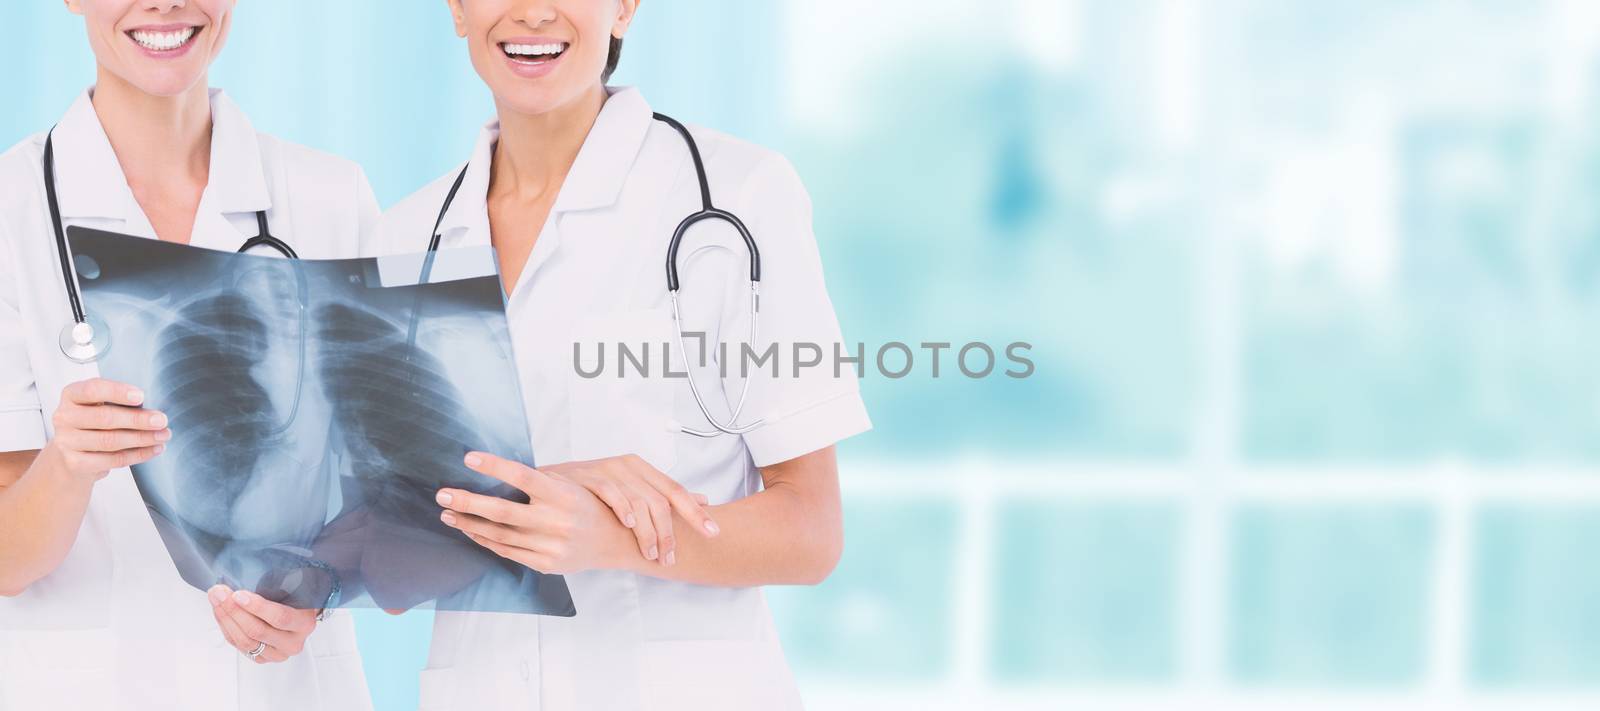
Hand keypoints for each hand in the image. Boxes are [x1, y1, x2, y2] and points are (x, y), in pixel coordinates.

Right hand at [45, 378, 168, 480]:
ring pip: (110, 441)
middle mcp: (64, 417)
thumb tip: (153, 412)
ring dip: (142, 438)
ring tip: (163, 435)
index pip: (92, 390)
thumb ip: (119, 403)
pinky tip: (154, 449)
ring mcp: (66, 441)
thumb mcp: (100, 406)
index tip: (141, 396)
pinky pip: (112, 459)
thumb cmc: (93, 423)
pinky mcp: (75, 463)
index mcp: (71, 395)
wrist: (70, 455)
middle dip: (138, 419)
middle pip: (104, 418)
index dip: (117, 392)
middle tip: (162, 420)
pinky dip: (137, 454)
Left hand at [208, 585, 318, 663]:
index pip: (280, 617)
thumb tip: (243, 578)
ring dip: (226, 619)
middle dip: (234, 611)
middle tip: (219, 593)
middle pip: (258, 631)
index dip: (257, 607)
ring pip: (245, 641)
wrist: (298, 616)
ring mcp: (277, 654)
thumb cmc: (295, 600)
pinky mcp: (262, 659)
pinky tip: (221, 614)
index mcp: (304, 623)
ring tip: (216, 600)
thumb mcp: (294, 590)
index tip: (238, 594)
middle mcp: (293, 643)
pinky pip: (239, 646)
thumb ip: (276, 586)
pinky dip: (227, 628)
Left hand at [435, 452, 639, 574]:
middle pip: (502, 511)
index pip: (523, 476)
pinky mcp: (545, 564)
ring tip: (448, 512)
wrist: (613, 543)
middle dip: (468, 502)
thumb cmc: (587, 508)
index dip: (495, 466)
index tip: (468, 458)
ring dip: (469, 523)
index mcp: (563, 495)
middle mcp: (557, 521)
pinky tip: (470, 530)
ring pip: (500, 535)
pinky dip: (485, 540)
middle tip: (442, 494)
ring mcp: (550, 546)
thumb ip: (540, 481)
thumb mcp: (572, 486)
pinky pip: (507, 551)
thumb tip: (498, 471)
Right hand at [543, 455, 718, 566]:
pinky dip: (622, 508)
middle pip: (661, 500)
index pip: (676, 491)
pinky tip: (628, 524)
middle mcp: (628, 466)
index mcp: (642, 469)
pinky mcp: (586, 475)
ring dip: (647, 531)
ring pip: (639, 500)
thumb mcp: (631, 491)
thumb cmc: (592, 492)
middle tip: (669, 558)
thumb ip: (664, 496)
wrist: (548, 484)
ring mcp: (607, 469)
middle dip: (668, 533)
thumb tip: (704, 501)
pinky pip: (610, 491)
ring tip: (651, 554)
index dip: (696, 513)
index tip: (713, 533)